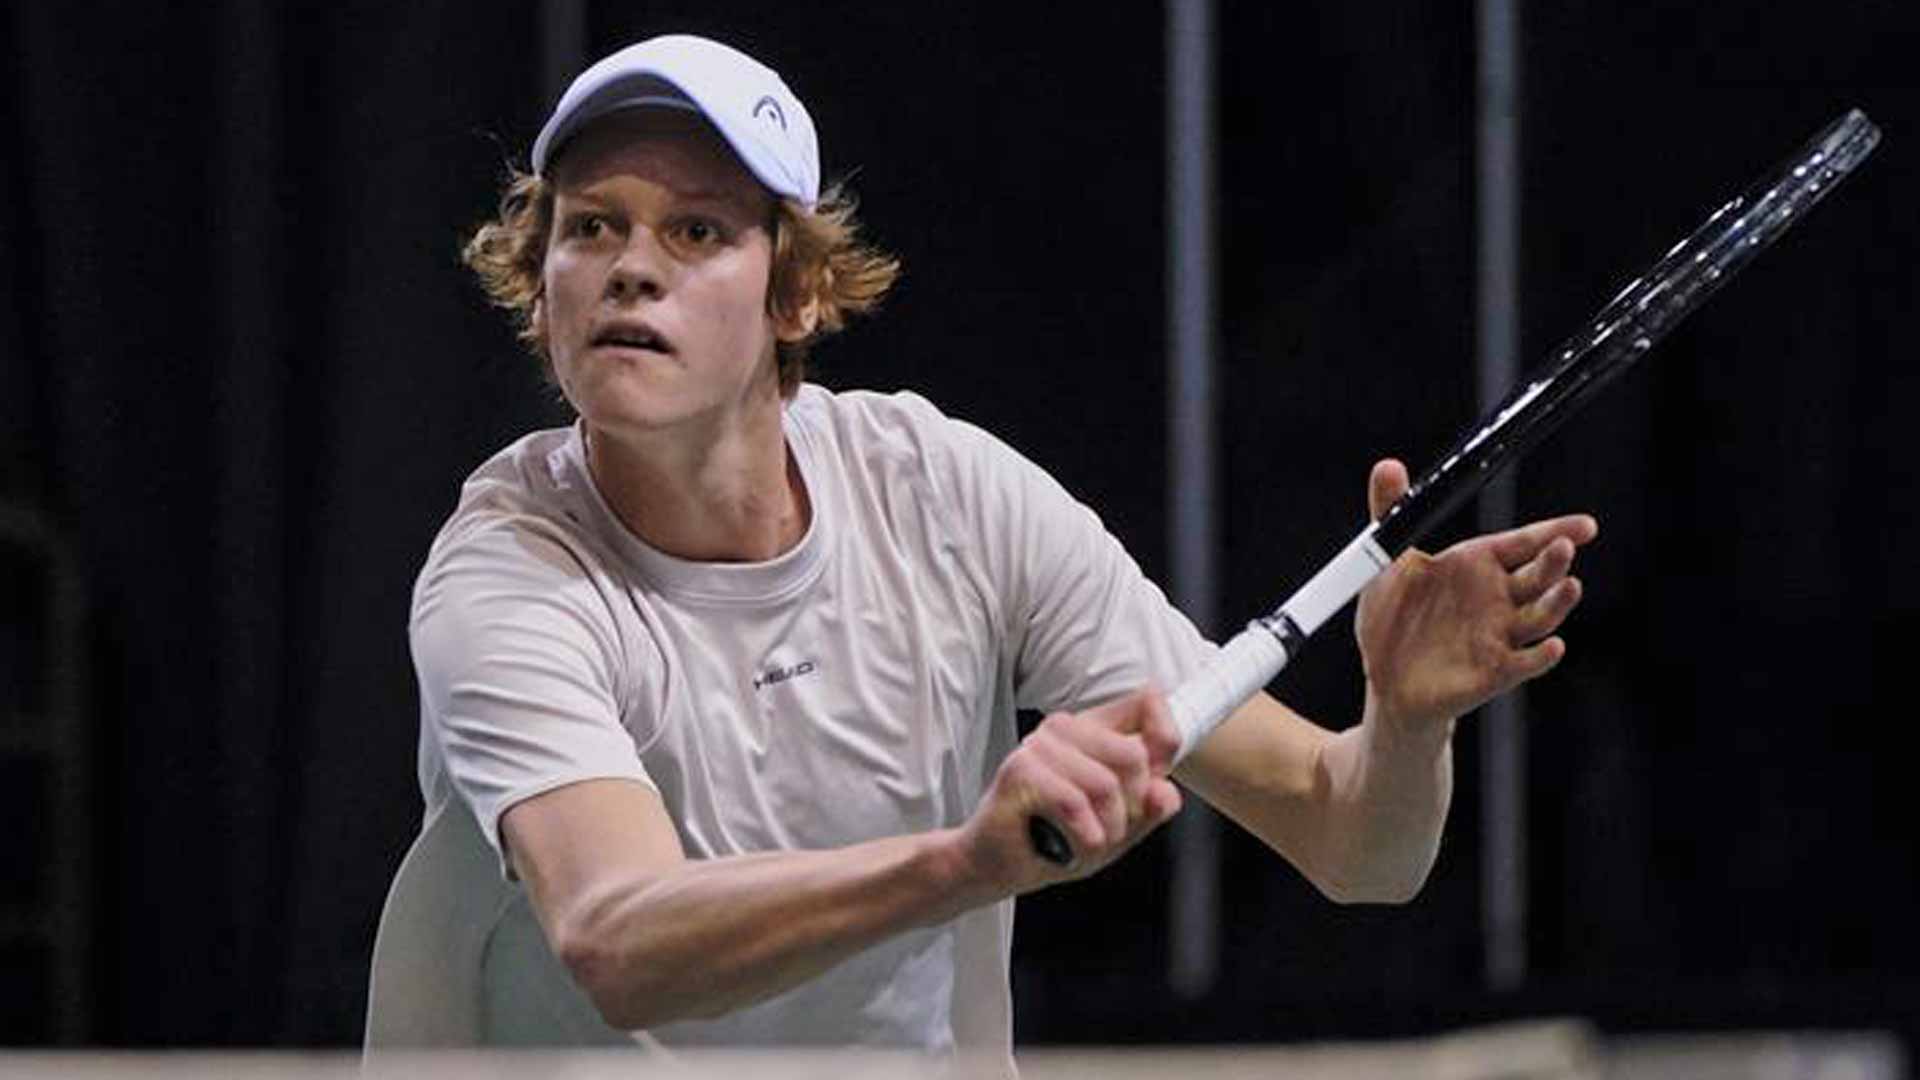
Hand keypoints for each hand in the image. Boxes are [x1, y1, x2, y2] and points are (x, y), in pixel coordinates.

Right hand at [957, 688, 1183, 895]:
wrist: (996, 866)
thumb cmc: (1055, 841)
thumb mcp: (1117, 827)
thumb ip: (1148, 807)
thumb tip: (1166, 792)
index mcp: (1092, 730)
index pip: (1147, 703)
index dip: (1165, 737)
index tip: (1157, 779)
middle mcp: (1064, 728)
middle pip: (1134, 756)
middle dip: (1131, 808)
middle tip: (1107, 830)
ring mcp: (1039, 745)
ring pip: (1105, 785)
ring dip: (1105, 830)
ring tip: (1083, 841)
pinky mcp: (1019, 770)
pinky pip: (1074, 803)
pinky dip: (1083, 837)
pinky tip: (1072, 845)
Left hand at [1355, 459, 1597, 737]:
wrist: (1385, 679)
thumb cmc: (1393, 618)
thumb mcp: (1386, 563)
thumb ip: (1391, 512)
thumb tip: (1387, 464)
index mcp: (1477, 565)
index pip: (1525, 542)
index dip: (1556, 531)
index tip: (1587, 525)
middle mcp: (1497, 598)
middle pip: (1539, 577)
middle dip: (1555, 563)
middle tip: (1563, 548)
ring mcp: (1499, 636)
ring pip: (1540, 617)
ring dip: (1557, 604)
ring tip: (1571, 587)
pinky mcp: (1494, 672)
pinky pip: (1524, 663)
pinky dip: (1540, 655)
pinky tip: (1552, 645)